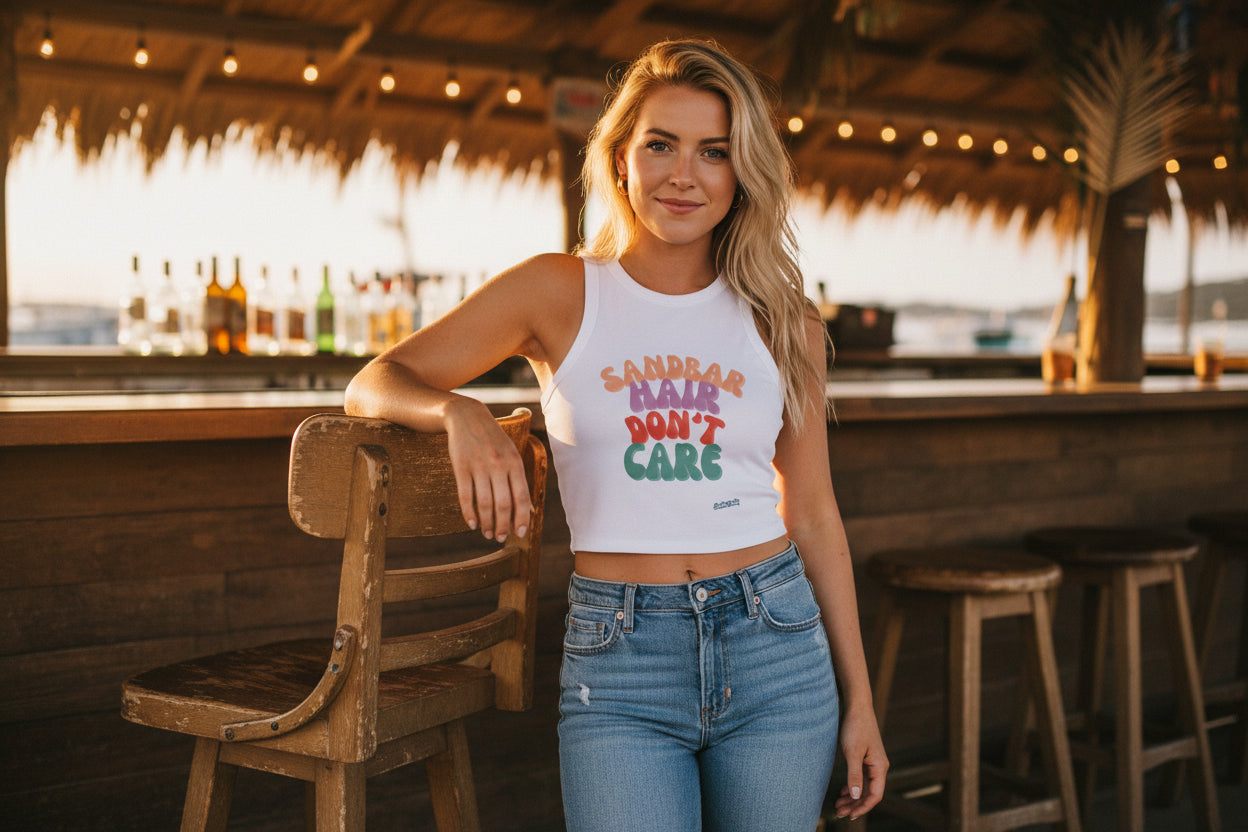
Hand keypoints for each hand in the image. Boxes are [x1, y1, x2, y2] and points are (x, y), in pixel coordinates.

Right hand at [444, 398, 531, 542]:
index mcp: (515, 462)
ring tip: (487, 533)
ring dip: (487, 523)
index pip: (521, 497)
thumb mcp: (511, 455)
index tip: (520, 534)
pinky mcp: (461, 467)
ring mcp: (479, 466)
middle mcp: (498, 465)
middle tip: (500, 538)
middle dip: (503, 526)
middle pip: (503, 504)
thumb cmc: (494, 440)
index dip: (521, 518)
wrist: (467, 416)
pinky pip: (465, 495)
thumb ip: (519, 481)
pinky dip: (469, 513)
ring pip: (484, 503)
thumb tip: (530, 510)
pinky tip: (472, 524)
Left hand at [834, 704, 887, 820]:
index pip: (875, 795)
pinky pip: (861, 778)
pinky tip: (843, 791)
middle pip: (869, 793)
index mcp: (879, 767)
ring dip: (852, 797)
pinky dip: (852, 786)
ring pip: (864, 786)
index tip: (849, 815)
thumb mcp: (852, 752)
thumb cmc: (855, 727)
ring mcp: (872, 762)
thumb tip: (856, 796)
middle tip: (839, 813)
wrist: (856, 706)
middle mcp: (878, 766)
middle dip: (855, 805)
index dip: (863, 807)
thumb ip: (854, 775)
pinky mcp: (865, 757)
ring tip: (838, 805)